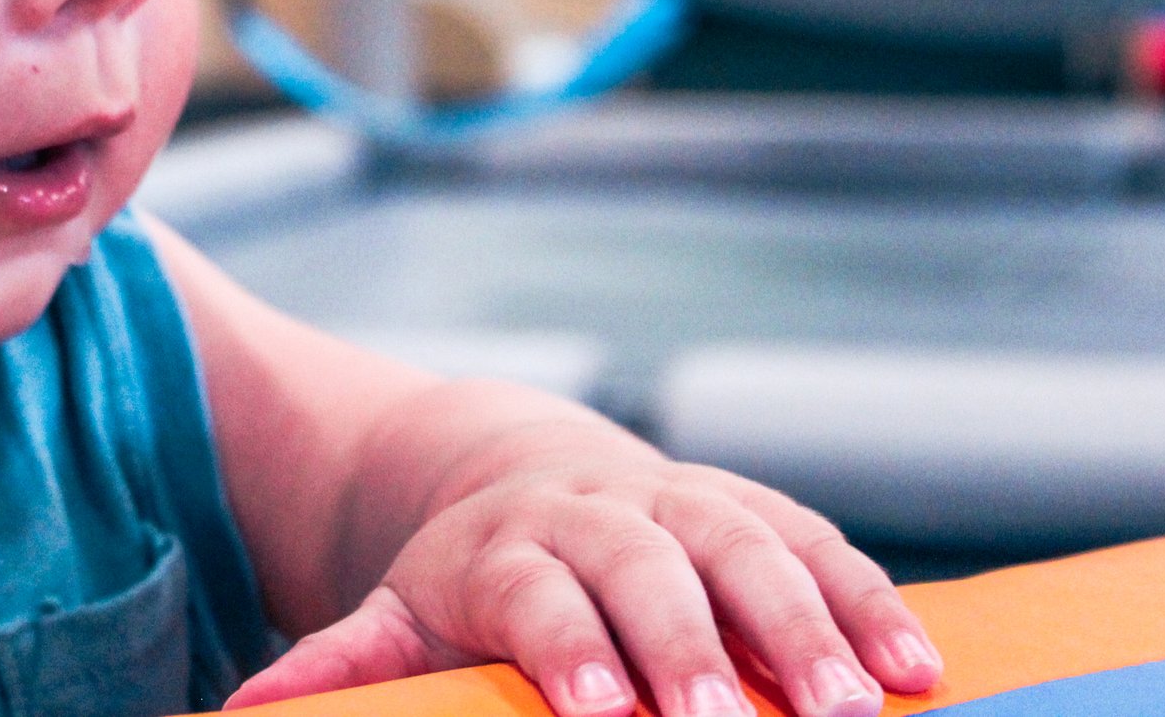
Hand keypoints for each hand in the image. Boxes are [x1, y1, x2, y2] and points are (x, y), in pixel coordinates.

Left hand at [226, 457, 941, 716]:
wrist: (519, 471)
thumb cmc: (465, 577)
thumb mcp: (393, 613)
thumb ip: (343, 662)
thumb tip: (243, 711)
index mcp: (508, 546)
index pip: (540, 597)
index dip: (573, 652)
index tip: (602, 716)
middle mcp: (601, 512)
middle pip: (654, 572)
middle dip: (699, 650)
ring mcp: (683, 502)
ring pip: (751, 548)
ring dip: (810, 626)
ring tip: (861, 706)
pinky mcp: (749, 507)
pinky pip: (816, 542)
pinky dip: (869, 598)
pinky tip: (921, 666)